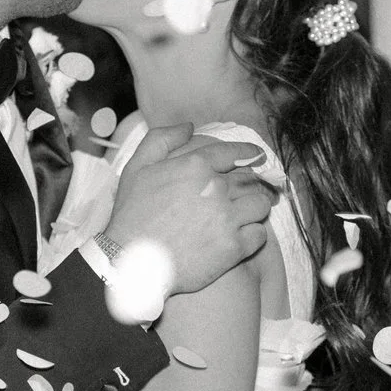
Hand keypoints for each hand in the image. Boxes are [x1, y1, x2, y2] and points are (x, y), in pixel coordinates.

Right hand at [104, 123, 277, 296]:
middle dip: (255, 183)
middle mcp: (215, 188)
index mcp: (195, 166)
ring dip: (256, 207)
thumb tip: (189, 127)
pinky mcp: (233, 247)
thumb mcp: (137, 167)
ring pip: (260, 205)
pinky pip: (259, 235)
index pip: (233, 153)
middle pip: (251, 180)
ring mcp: (226, 219)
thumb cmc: (131, 215)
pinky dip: (254, 234)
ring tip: (248, 214)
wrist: (130, 262)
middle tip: (254, 190)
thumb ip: (162, 139)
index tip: (258, 157)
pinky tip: (242, 236)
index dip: (249, 154)